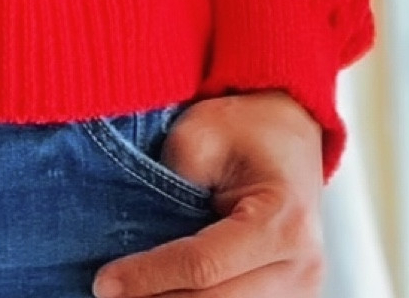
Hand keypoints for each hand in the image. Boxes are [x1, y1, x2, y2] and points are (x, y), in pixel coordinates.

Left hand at [91, 91, 324, 296]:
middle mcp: (301, 265)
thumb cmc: (244, 127)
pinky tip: (164, 294)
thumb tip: (132, 241)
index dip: (150, 276)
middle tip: (110, 297)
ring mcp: (303, 290)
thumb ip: (171, 184)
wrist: (289, 131)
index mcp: (282, 220)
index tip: (105, 283)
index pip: (204, 264)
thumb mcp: (200, 134)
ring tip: (133, 297)